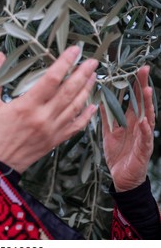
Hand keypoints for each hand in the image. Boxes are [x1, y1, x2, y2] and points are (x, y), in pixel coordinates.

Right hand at [0, 46, 97, 173]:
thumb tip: (0, 55)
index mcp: (26, 106)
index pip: (51, 79)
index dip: (64, 63)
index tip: (74, 51)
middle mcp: (42, 118)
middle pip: (69, 91)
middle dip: (82, 74)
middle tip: (92, 61)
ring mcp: (51, 131)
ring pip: (76, 107)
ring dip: (86, 90)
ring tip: (93, 77)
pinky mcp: (54, 141)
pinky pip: (75, 127)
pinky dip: (86, 116)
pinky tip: (93, 106)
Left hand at [101, 66, 154, 191]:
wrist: (121, 177)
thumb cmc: (118, 154)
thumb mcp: (109, 133)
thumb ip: (107, 118)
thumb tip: (100, 102)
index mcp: (131, 121)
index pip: (135, 99)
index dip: (135, 85)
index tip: (136, 70)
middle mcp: (139, 126)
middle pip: (143, 103)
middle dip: (144, 87)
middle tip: (144, 70)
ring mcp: (143, 137)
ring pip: (147, 118)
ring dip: (147, 104)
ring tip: (146, 90)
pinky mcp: (143, 151)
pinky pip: (145, 140)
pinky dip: (145, 131)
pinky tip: (144, 122)